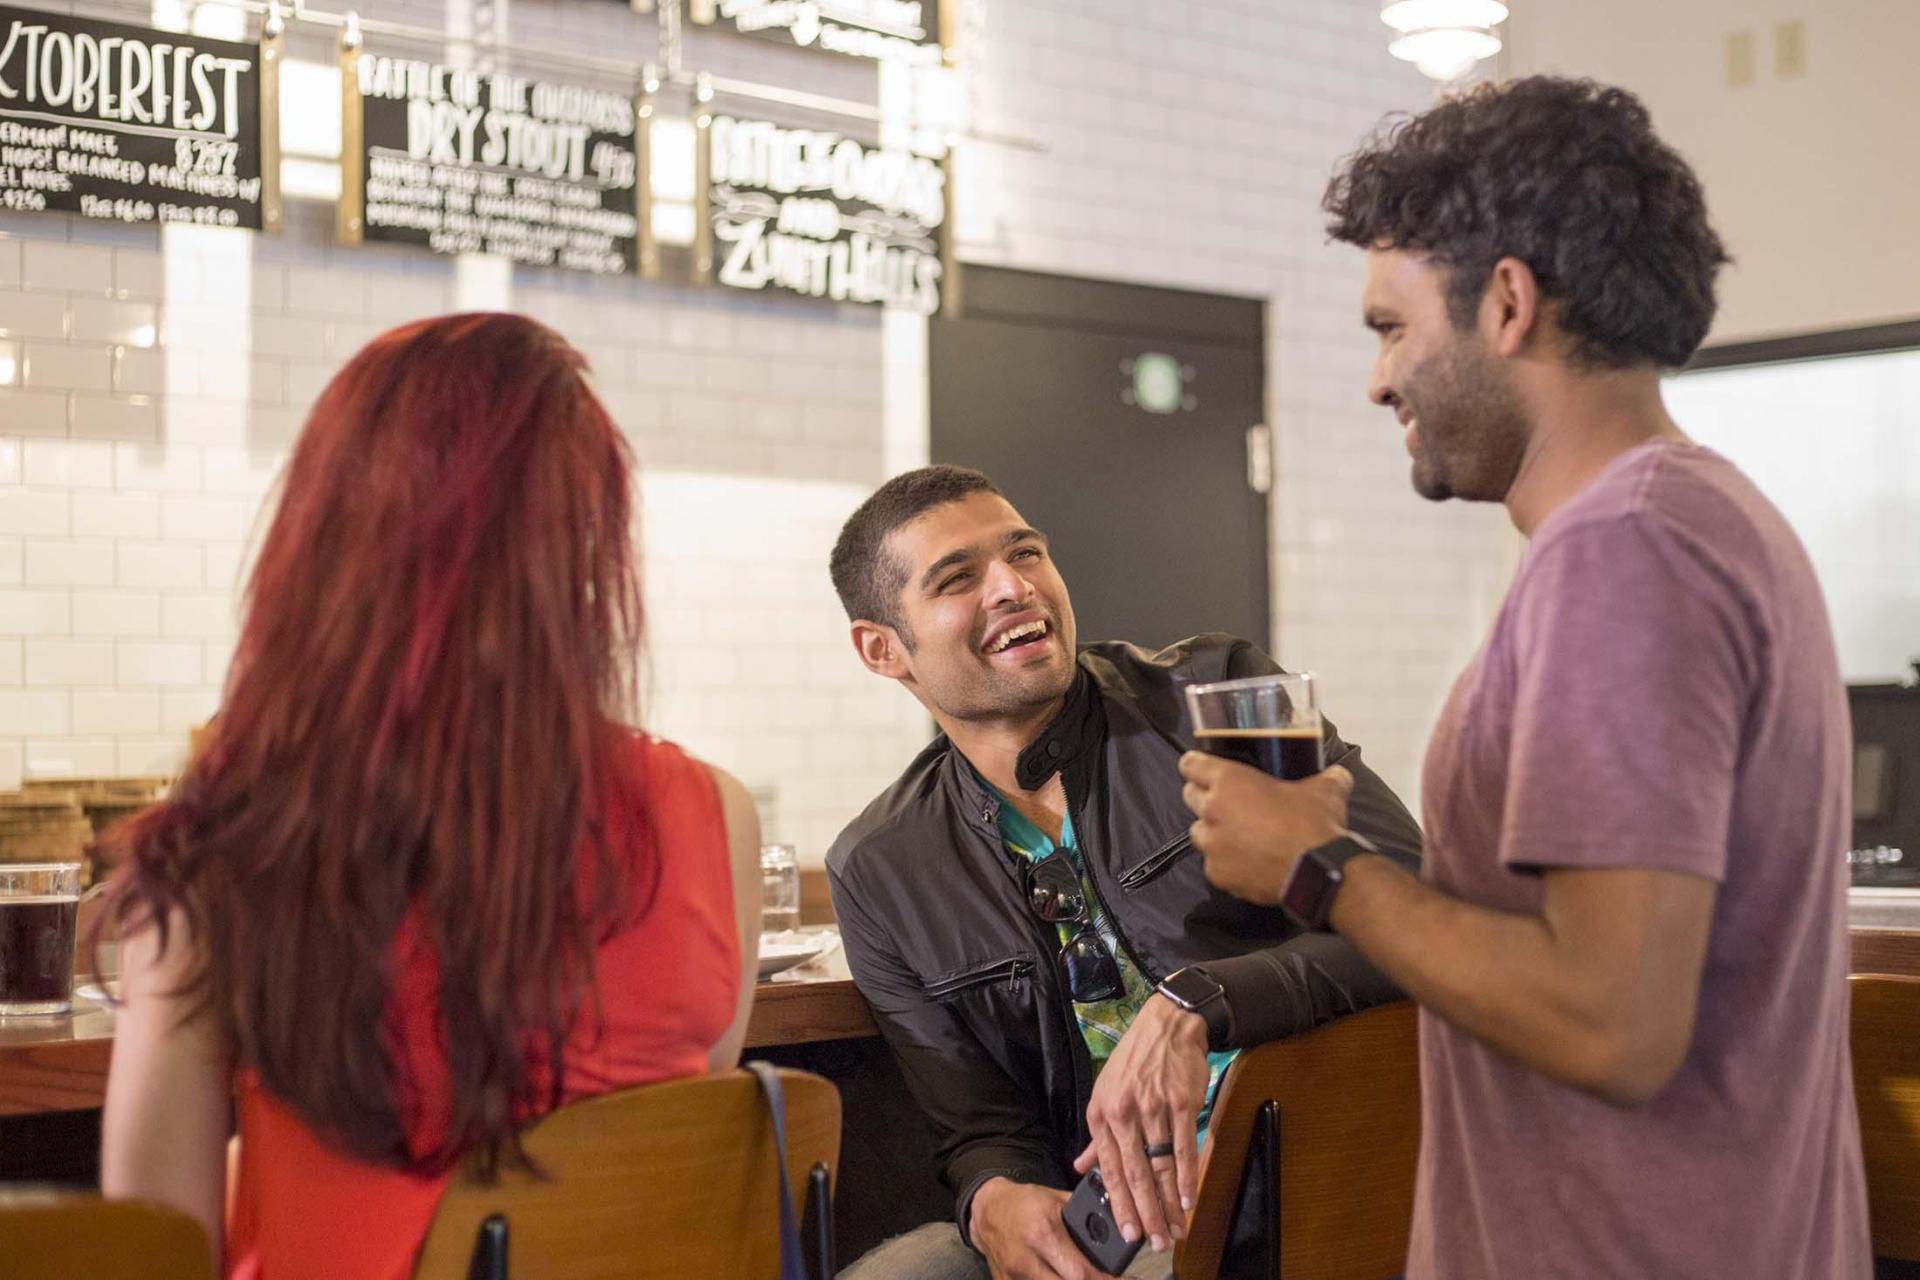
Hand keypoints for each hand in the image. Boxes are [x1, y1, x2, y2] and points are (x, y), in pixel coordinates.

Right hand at [970, 1178, 1118, 1279]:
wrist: (988, 1211)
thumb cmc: (1027, 1203)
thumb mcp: (1058, 1200)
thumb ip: (1085, 1218)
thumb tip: (1118, 1229)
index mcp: (1044, 1232)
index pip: (1081, 1272)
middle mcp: (1028, 1258)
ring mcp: (1015, 1275)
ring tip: (1089, 1277)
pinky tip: (1062, 1276)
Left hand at [1071, 995, 1206, 1253]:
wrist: (1166, 1024)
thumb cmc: (1135, 1062)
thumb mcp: (1104, 1093)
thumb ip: (1097, 1138)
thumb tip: (1082, 1168)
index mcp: (1102, 1114)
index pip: (1109, 1168)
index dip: (1119, 1203)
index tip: (1127, 1232)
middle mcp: (1125, 1113)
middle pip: (1136, 1173)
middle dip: (1146, 1213)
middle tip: (1156, 1242)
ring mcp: (1154, 1108)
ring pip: (1161, 1165)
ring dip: (1169, 1202)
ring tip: (1175, 1228)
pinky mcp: (1182, 1103)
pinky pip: (1184, 1146)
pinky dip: (1187, 1175)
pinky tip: (1189, 1198)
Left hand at [1179, 756, 1351, 903]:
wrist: (1318, 872)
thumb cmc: (1314, 824)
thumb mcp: (1326, 789)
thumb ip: (1328, 776)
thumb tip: (1338, 775)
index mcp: (1230, 781)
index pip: (1191, 764)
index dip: (1195, 765)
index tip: (1200, 768)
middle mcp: (1213, 810)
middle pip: (1190, 796)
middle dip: (1204, 796)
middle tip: (1228, 803)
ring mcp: (1212, 845)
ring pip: (1199, 832)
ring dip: (1213, 831)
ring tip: (1237, 836)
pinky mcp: (1217, 874)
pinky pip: (1213, 864)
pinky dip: (1226, 863)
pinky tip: (1247, 863)